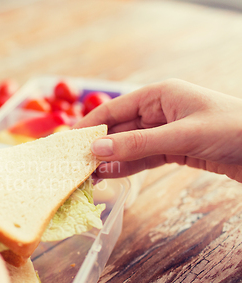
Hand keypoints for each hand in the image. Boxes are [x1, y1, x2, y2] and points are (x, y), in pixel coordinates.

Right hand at [75, 79, 241, 181]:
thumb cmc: (233, 130)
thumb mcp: (181, 136)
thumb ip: (138, 144)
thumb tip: (97, 150)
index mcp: (160, 95)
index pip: (115, 109)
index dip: (90, 125)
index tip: (68, 141)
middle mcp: (159, 111)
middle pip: (119, 129)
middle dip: (98, 146)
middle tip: (75, 164)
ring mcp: (166, 131)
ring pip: (129, 146)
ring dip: (110, 159)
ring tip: (88, 174)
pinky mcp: (174, 150)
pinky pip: (144, 158)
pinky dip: (128, 167)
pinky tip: (111, 175)